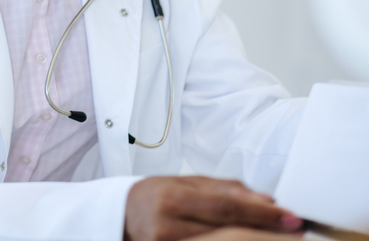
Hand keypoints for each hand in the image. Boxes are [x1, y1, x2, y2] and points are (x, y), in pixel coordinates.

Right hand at [124, 176, 303, 240]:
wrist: (121, 216)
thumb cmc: (155, 196)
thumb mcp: (185, 182)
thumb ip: (225, 188)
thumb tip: (266, 200)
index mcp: (171, 198)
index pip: (225, 207)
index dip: (261, 213)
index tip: (290, 217)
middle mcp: (167, 225)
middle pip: (229, 232)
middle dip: (265, 232)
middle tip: (295, 231)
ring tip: (278, 238)